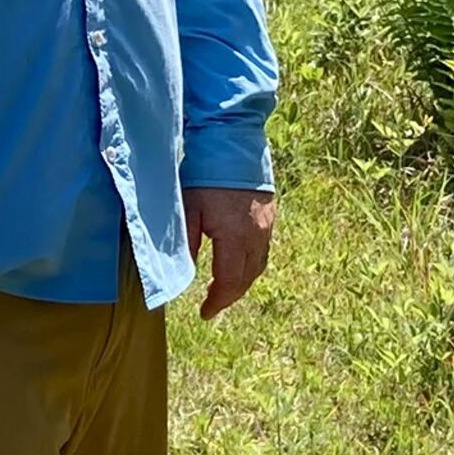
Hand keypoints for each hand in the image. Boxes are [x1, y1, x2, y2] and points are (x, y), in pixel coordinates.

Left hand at [185, 187, 276, 318]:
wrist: (232, 141)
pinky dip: (250, 263)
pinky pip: (263, 249)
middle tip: (213, 303)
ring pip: (258, 265)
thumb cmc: (206, 174)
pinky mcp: (270, 214)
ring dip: (242, 280)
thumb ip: (186, 244)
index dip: (218, 301)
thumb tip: (183, 273)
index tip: (205, 313)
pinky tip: (237, 261)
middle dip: (230, 295)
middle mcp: (257, 236)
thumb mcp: (187, 210)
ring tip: (224, 287)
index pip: (230, 282)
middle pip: (247, 278)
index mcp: (236, 238)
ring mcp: (267, 225)